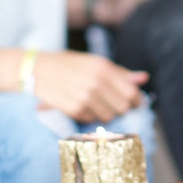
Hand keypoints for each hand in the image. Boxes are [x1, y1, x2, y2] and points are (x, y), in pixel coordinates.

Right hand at [31, 50, 148, 124]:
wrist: (38, 69)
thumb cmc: (70, 64)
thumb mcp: (96, 62)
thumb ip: (120, 72)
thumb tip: (144, 78)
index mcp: (103, 68)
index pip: (131, 92)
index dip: (136, 100)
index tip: (135, 102)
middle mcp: (96, 82)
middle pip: (122, 107)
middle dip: (122, 108)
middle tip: (114, 104)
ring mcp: (85, 97)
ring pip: (108, 117)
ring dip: (106, 113)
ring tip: (97, 103)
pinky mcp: (74, 109)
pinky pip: (92, 120)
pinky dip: (90, 116)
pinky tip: (83, 105)